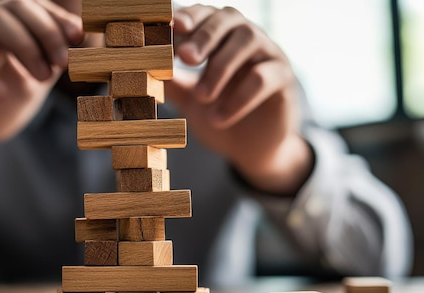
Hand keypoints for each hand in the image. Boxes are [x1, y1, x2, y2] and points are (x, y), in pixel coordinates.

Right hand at [0, 0, 82, 187]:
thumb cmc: (1, 108)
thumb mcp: (37, 82)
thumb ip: (56, 60)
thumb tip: (85, 41)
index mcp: (7, 26)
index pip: (33, 6)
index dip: (57, 18)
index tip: (79, 37)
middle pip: (14, 5)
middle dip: (45, 31)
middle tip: (63, 62)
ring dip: (23, 45)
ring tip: (42, 78)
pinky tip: (0, 94)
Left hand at [166, 6, 312, 194]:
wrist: (249, 148)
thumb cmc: (216, 113)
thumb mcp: (188, 98)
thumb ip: (170, 82)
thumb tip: (140, 69)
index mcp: (219, 36)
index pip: (204, 14)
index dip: (189, 17)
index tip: (170, 28)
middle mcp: (244, 36)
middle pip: (227, 18)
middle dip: (204, 35)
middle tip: (185, 57)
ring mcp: (267, 53)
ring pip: (248, 40)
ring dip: (220, 67)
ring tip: (201, 96)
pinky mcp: (283, 77)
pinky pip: (264, 77)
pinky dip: (239, 97)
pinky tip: (219, 118)